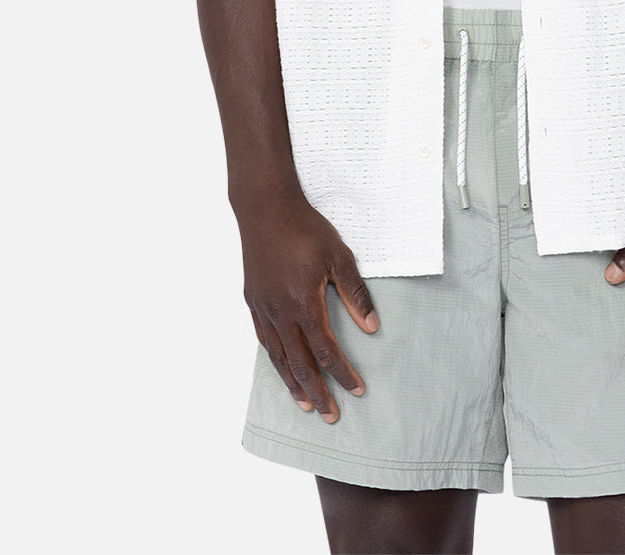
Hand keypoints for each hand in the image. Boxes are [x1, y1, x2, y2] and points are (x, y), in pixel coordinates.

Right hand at [239, 193, 379, 423]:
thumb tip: (372, 327)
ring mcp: (263, 309)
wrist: (265, 208)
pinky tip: (283, 369)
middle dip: (318, 393)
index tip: (357, 391)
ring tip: (306, 405)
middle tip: (331, 416)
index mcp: (303, 304)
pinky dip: (276, 360)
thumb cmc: (306, 229)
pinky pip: (264, 341)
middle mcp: (280, 313)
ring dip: (293, 384)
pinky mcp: (252, 301)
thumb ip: (355, 294)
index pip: (326, 351)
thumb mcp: (339, 256)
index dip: (342, 374)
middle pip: (300, 364)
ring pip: (279, 358)